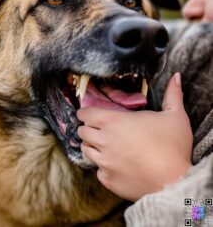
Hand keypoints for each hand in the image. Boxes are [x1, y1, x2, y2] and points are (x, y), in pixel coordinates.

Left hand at [77, 73, 192, 200]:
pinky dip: (103, 167)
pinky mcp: (107, 179)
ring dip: (92, 146)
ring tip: (105, 146)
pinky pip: (97, 171)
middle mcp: (103, 140)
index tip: (89, 114)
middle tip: (99, 130)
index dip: (86, 113)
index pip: (85, 114)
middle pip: (82, 132)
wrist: (175, 183)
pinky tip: (115, 165)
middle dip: (88, 129)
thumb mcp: (175, 116)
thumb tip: (176, 76)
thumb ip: (172, 95)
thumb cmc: (173, 146)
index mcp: (113, 121)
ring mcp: (103, 161)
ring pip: (85, 150)